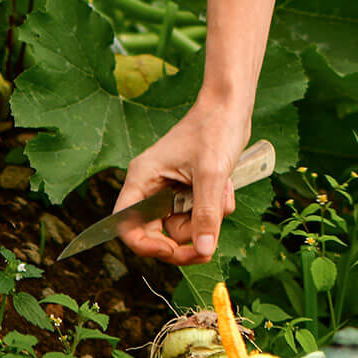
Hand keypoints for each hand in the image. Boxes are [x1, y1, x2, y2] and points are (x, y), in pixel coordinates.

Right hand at [112, 102, 252, 263]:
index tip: (172, 250)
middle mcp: (152, 186)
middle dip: (184, 241)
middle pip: (156, 234)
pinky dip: (215, 210)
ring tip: (222, 193)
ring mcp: (171, 189)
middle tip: (207, 248)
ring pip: (182, 226)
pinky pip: (198, 215)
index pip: (126, 224)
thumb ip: (206, 214)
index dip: (146, 246)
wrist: (231, 106)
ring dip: (207, 219)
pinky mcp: (189, 189)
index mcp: (143, 178)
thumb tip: (204, 250)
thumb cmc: (214, 129)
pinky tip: (225, 188)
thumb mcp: (211, 174)